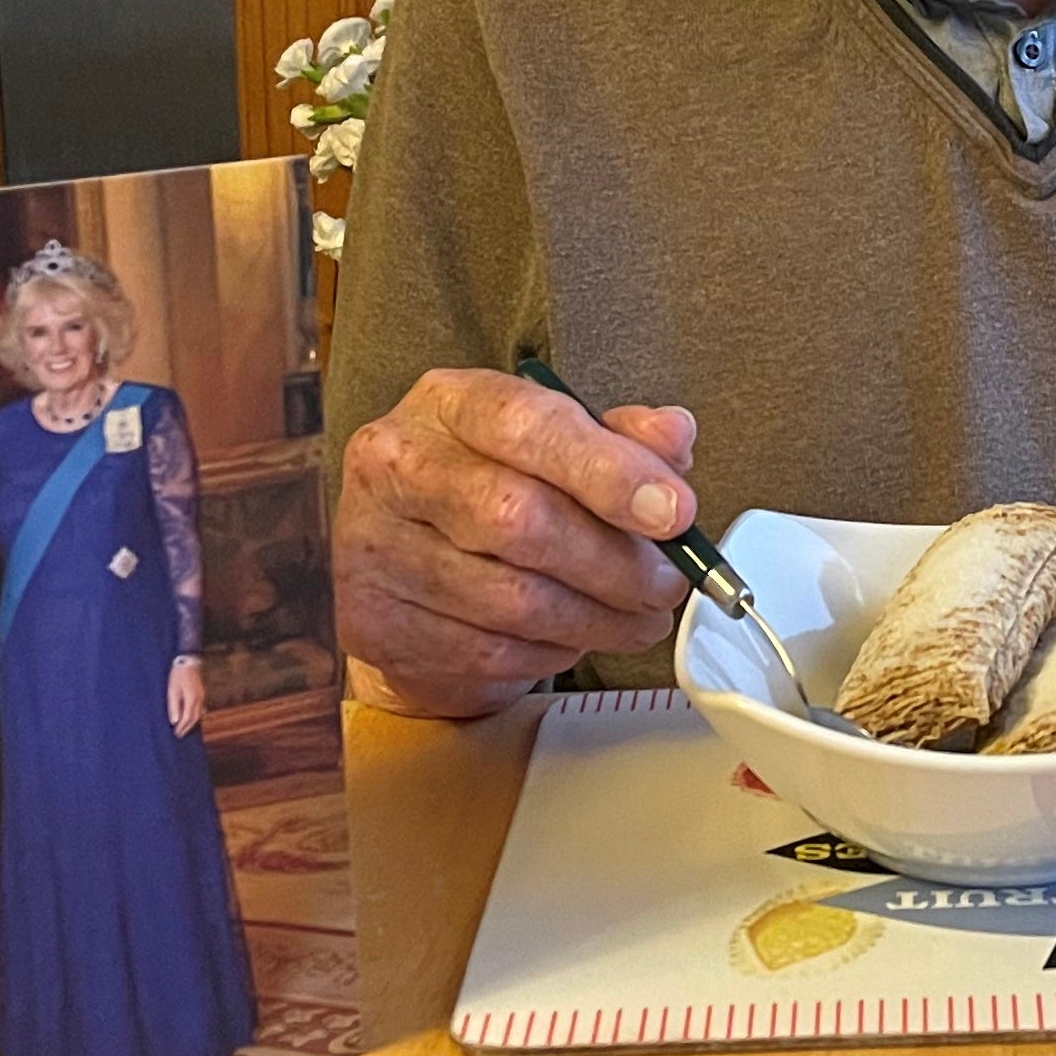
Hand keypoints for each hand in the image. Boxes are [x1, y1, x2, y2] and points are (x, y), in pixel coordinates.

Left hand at [167, 660, 205, 736]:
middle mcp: (199, 699)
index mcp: (191, 699)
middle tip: (180, 735)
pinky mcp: (202, 693)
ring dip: (192, 723)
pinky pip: (201, 708)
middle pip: (194, 718)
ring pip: (199, 714)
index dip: (181, 728)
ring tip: (185, 728)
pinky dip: (197, 716)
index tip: (176, 734)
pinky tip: (193, 717)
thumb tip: (174, 721)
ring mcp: (202, 696)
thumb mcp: (172, 690)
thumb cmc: (178, 675)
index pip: (187, 718)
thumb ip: (173, 706)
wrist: (189, 661)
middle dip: (187, 728)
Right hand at [334, 368, 697, 718]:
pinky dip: (555, 651)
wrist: (401, 556)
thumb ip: (620, 435)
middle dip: (616, 561)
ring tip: (638, 615)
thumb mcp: (555, 438)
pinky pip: (493, 652)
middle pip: (519, 519)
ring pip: (513, 600)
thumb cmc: (490, 483)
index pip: (527, 425)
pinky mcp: (380, 624)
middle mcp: (399, 467)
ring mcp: (380, 549)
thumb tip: (672, 438)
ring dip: (599, 618)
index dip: (608, 471)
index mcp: (448, 403)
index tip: (675, 511)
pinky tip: (576, 635)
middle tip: (668, 581)